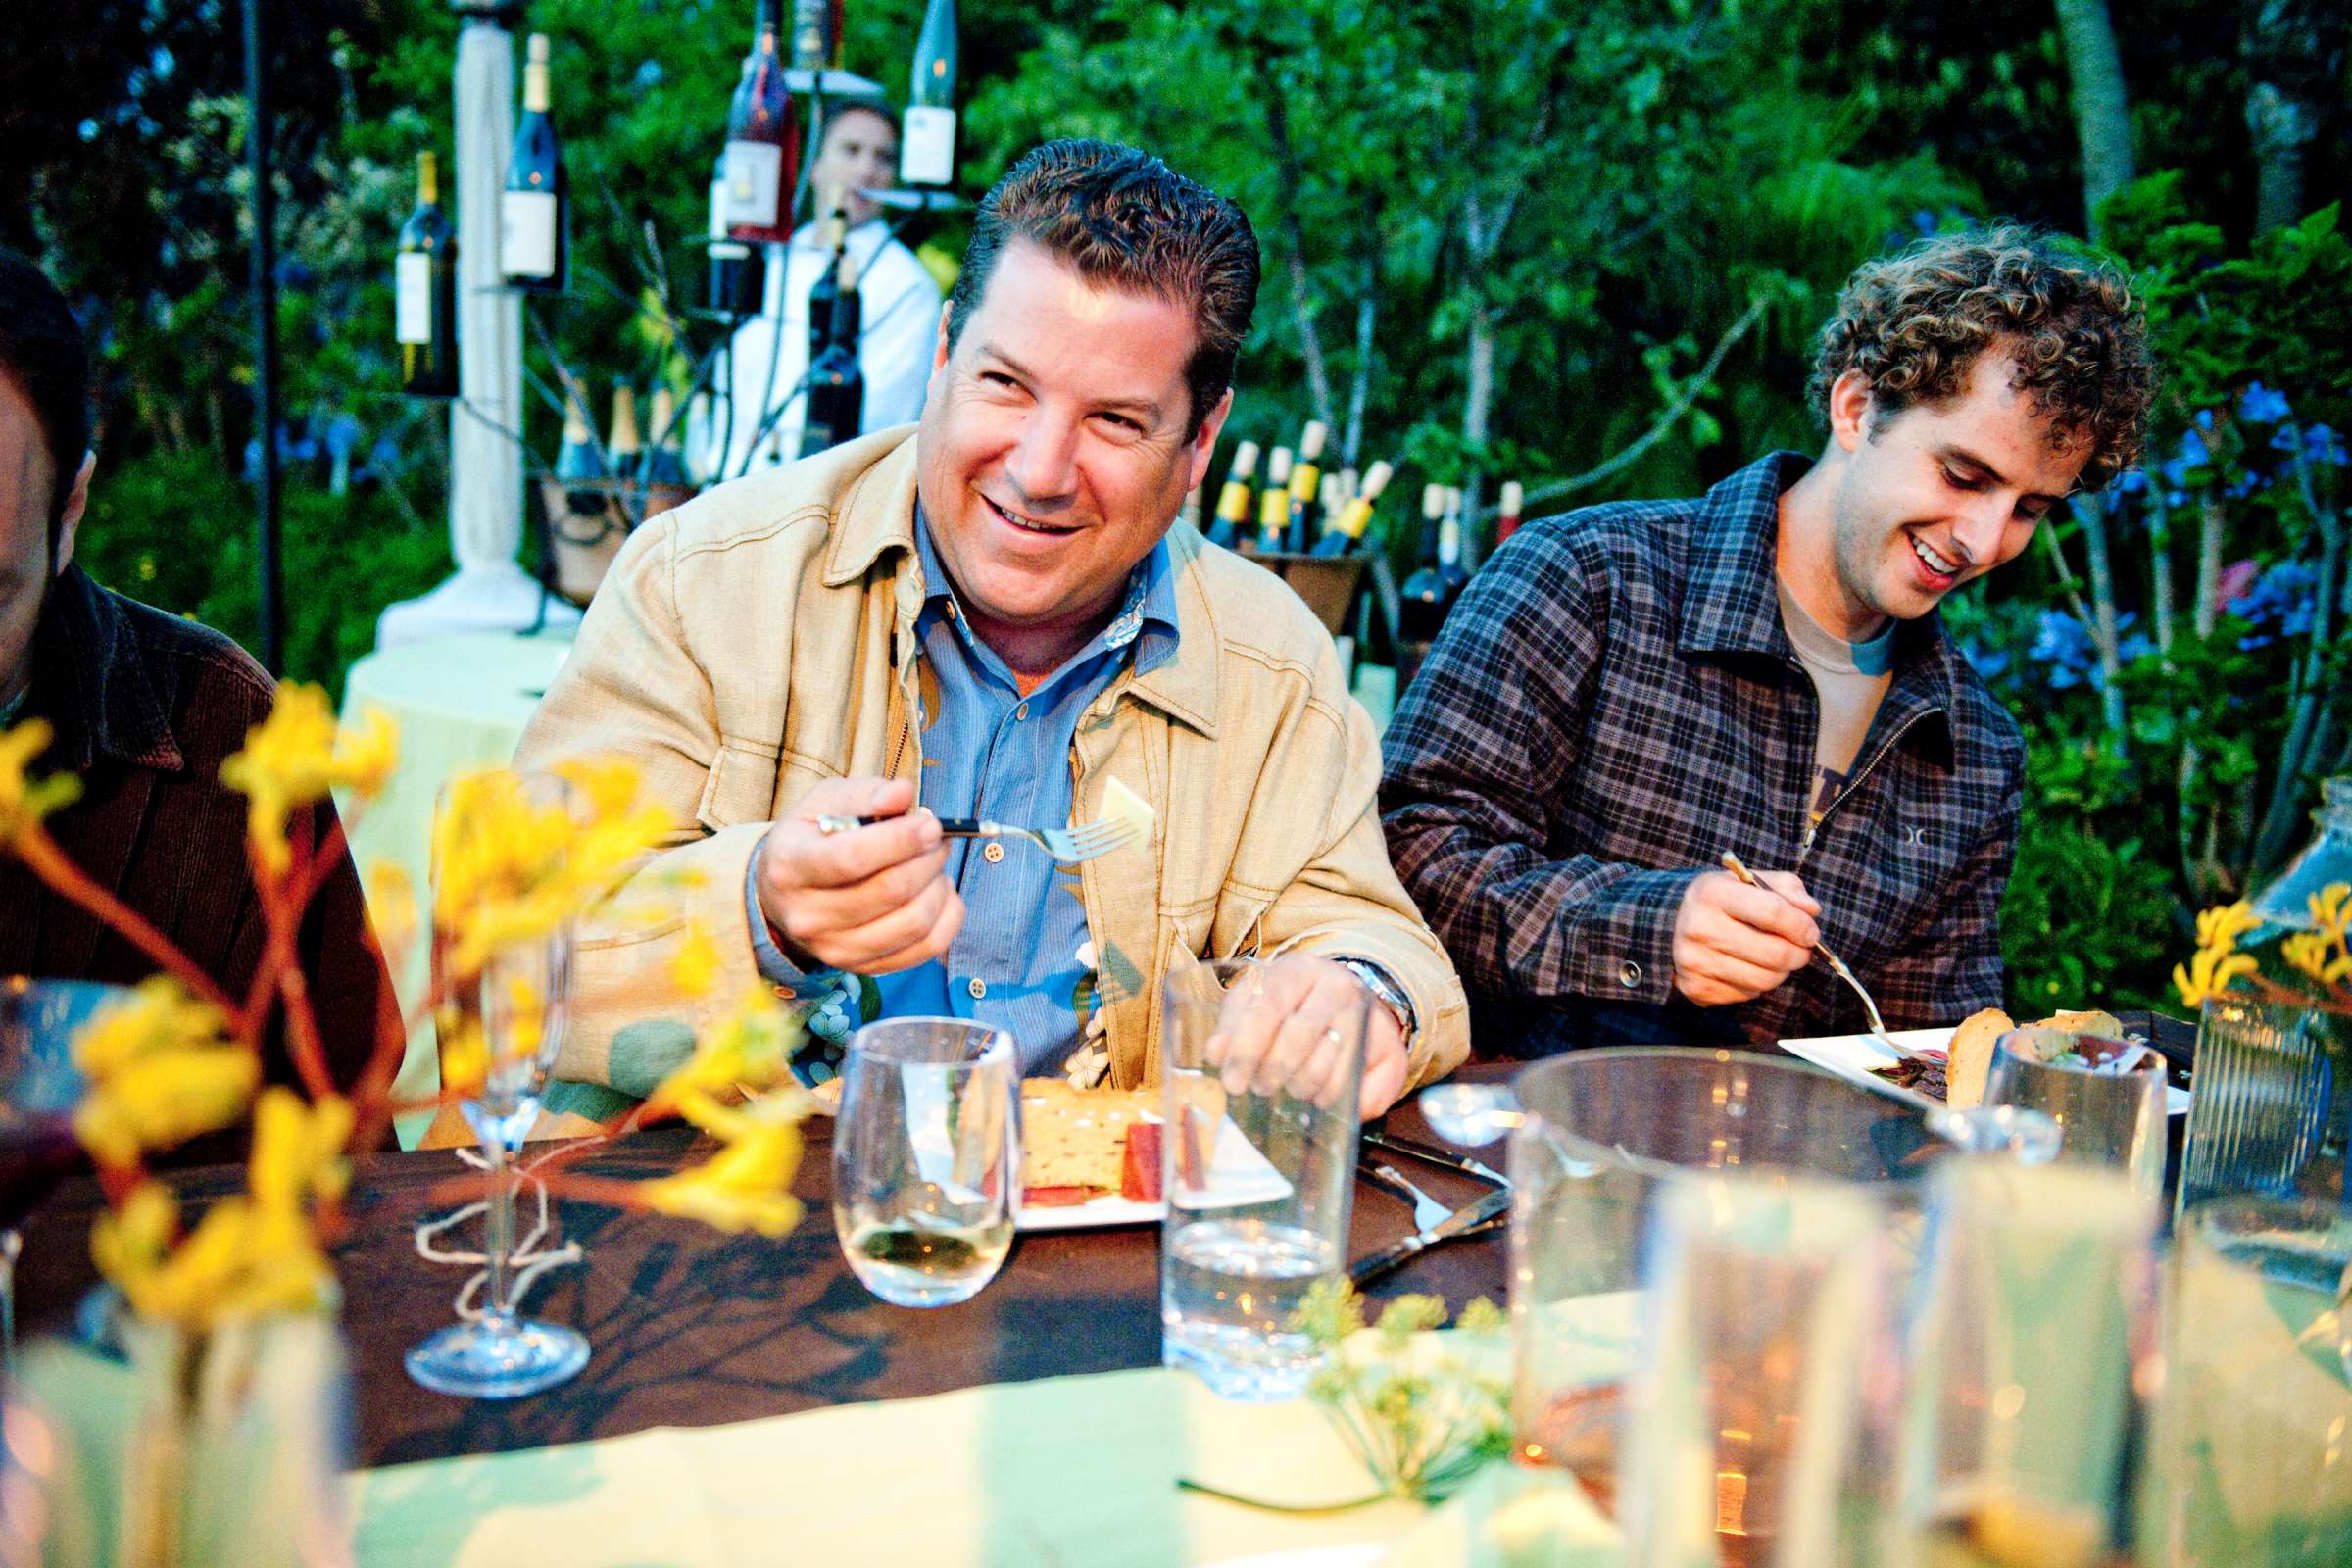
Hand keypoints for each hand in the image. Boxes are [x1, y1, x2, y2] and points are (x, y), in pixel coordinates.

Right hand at [755, 777, 962, 973]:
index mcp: (790, 866)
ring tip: (933, 862)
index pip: (851, 859)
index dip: (899, 840)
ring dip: (939, 885)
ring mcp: (834, 949)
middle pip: (889, 891)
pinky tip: (938, 891)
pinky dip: (947, 916)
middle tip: (936, 838)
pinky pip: (926, 948)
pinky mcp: (862, 968)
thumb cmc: (812, 838)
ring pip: (913, 923)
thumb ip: (866, 794)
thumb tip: (903, 794)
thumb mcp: (826, 802)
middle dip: (927, 858)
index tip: (929, 824)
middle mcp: (808, 916)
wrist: (784, 893)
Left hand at [1202, 954, 1410, 1118]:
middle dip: (1274, 1070)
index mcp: (1298, 970)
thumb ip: (1234, 1025)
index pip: (1267, 1007)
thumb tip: (1215, 1053)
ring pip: (1328, 1064)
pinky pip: (1360, 1086)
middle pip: (1299, 1036)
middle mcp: (1338, 986)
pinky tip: (1321, 1097)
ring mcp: (1368, 1014)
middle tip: (1261, 1087)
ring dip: (1303, 1087)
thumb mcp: (1258, 1003)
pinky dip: (1335, 1099)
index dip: (1246, 1048)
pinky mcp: (1391, 1047)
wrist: (1348, 998)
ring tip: (1291, 1088)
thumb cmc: (1292, 1004)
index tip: (1233, 1082)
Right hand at [1670, 868, 1818, 1006]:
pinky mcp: (1696, 988)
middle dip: (1799, 955)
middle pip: (1774, 953)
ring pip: (1764, 979)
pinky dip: (1757, 985)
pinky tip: (1747, 968)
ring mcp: (1694, 961)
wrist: (1671, 926)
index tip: (1811, 932)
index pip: (1772, 911)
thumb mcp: (1747, 882)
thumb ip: (1785, 887)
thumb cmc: (1721, 902)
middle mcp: (1699, 927)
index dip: (1801, 925)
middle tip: (1801, 951)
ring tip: (1775, 959)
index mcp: (1712, 892)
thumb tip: (1811, 910)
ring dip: (1781, 972)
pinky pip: (1747, 994)